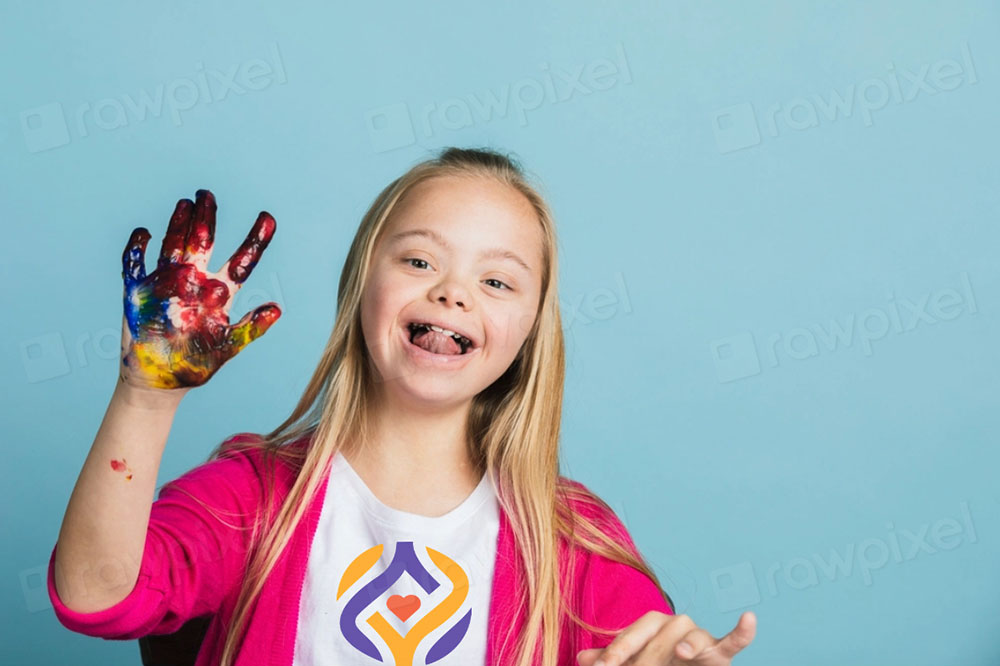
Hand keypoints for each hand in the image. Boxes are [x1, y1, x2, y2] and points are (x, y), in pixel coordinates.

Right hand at [119, 189, 280, 389]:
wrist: (160, 383)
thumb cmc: (197, 364)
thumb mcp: (228, 347)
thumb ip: (251, 328)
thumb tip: (277, 309)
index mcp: (220, 293)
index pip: (242, 261)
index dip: (255, 239)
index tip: (268, 218)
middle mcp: (194, 282)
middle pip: (203, 242)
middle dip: (206, 218)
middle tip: (209, 194)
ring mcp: (166, 284)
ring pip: (172, 245)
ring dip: (177, 225)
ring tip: (185, 202)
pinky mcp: (138, 293)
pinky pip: (134, 264)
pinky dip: (137, 249)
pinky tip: (144, 232)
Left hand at [576, 611, 755, 665]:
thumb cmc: (656, 664)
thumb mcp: (633, 662)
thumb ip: (612, 659)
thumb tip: (580, 658)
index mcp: (652, 625)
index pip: (632, 634)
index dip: (617, 652)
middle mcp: (675, 625)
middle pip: (661, 635)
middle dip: (646, 657)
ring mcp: (700, 637)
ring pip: (693, 635)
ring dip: (689, 644)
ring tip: (681, 654)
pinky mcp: (721, 653)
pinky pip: (734, 640)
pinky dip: (743, 631)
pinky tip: (749, 618)